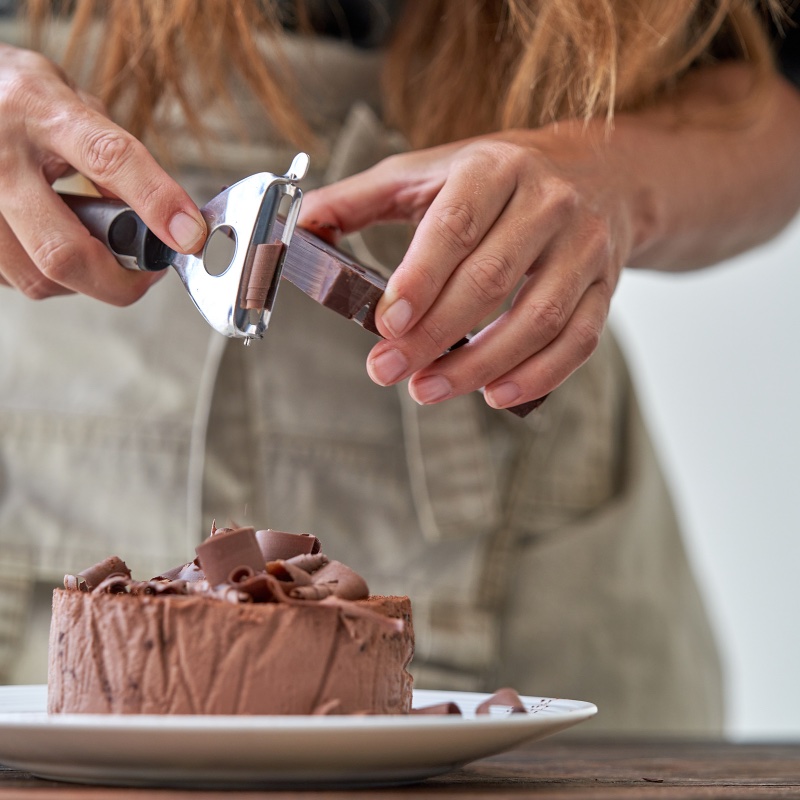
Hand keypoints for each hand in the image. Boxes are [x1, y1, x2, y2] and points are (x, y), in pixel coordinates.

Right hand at [0, 44, 205, 303]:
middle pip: (64, 251)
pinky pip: (14, 279)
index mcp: (39, 109)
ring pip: (38, 277)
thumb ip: (118, 158)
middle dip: (120, 282)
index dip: (156, 202)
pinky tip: (55, 246)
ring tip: (98, 254)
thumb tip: (165, 220)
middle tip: (147, 274)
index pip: (109, 158)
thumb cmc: (22, 100)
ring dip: (84, 281)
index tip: (189, 236)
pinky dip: (49, 277)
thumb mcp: (75, 106)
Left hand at [299, 126, 636, 408]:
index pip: (455, 227)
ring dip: (480, 365)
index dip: (420, 280)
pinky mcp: (606, 286)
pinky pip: (578, 340)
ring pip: (536, 319)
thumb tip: (298, 228)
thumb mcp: (429, 171)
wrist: (600, 170)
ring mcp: (584, 248)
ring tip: (427, 390)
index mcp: (494, 169)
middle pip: (490, 280)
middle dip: (434, 335)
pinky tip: (495, 394)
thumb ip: (360, 200)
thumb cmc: (498, 177)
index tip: (385, 325)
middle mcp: (548, 204)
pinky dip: (539, 375)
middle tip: (388, 371)